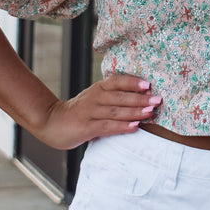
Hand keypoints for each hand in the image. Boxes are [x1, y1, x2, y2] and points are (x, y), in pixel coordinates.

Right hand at [36, 75, 160, 149]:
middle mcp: (94, 97)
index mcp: (98, 88)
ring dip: (135, 112)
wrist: (51, 122)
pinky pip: (107, 126)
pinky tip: (134, 127)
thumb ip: (112, 97)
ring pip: (116, 111)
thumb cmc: (79, 111)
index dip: (133, 82)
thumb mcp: (94, 99)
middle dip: (140, 98)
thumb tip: (140, 97)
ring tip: (150, 113)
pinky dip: (122, 127)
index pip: (117, 81)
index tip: (149, 84)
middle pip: (120, 97)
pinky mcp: (86, 127)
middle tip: (157, 100)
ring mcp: (89, 112)